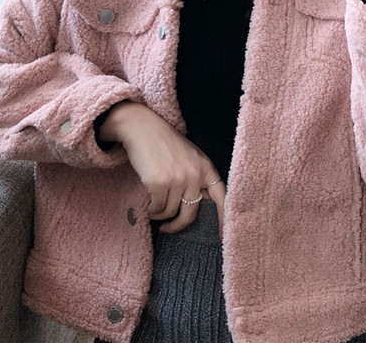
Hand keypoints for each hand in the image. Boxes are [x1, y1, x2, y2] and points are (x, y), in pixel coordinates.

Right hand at [99, 102, 225, 238]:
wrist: (142, 128)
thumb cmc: (165, 144)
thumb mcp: (189, 157)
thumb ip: (198, 177)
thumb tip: (200, 203)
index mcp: (206, 167)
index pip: (221, 196)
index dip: (223, 219)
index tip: (221, 238)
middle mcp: (195, 173)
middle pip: (190, 213)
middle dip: (177, 225)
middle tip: (167, 228)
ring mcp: (178, 178)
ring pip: (170, 212)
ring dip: (160, 214)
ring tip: (154, 206)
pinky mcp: (160, 182)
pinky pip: (157, 208)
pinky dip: (151, 210)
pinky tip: (148, 203)